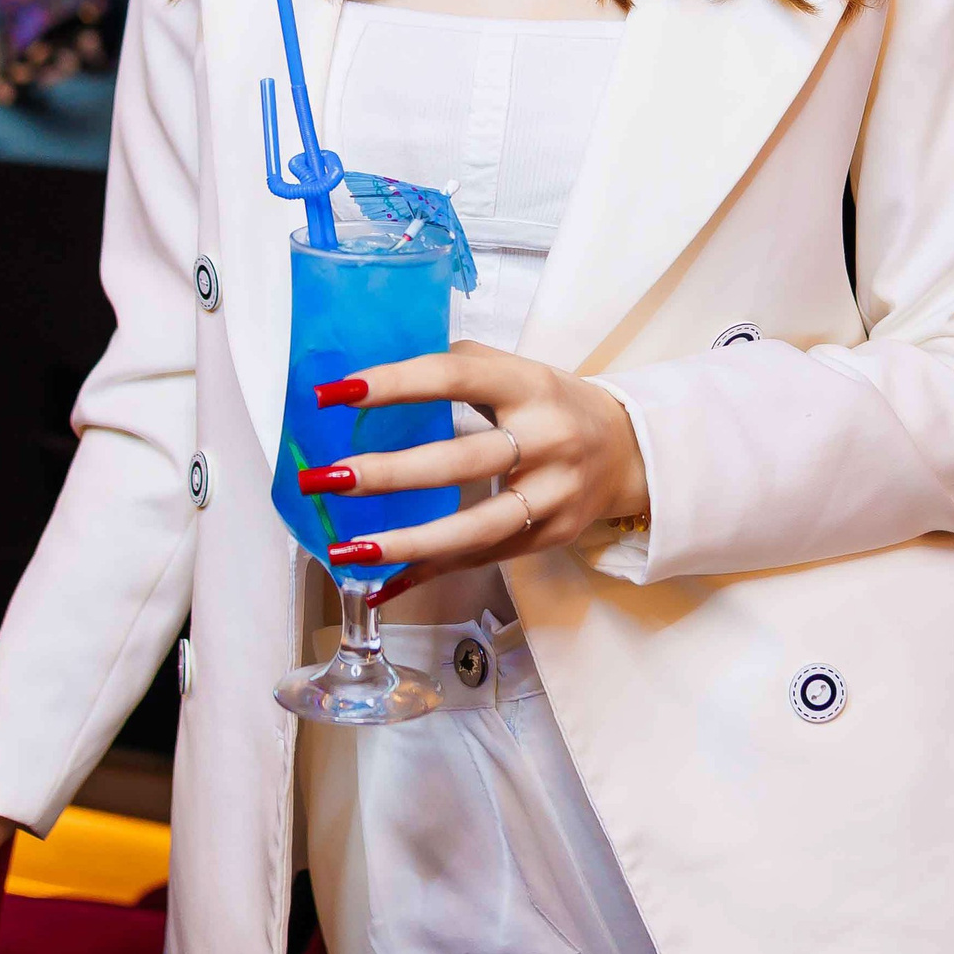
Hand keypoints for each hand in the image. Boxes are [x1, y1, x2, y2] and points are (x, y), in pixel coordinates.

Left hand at [304, 340, 647, 583]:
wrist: (627, 451)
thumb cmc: (552, 405)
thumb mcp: (518, 371)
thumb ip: (459, 369)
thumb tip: (376, 382)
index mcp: (529, 386)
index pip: (455, 378)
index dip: (395, 384)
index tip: (336, 394)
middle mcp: (546, 440)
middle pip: (460, 461)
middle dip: (387, 473)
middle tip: (326, 478)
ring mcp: (551, 495)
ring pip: (474, 528)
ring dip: (405, 542)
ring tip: (347, 548)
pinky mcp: (549, 536)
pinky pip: (480, 559)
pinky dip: (428, 573)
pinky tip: (382, 584)